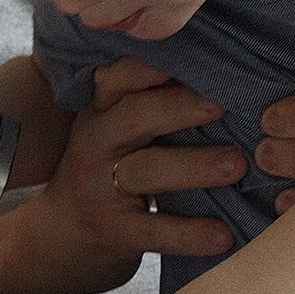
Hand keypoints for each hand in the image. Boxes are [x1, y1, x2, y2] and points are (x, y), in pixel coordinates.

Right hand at [40, 58, 238, 293]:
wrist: (57, 240)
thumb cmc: (104, 173)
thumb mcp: (112, 133)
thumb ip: (150, 105)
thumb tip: (225, 75)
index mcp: (101, 110)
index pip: (119, 76)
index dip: (152, 65)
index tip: (196, 53)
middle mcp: (96, 143)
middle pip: (134, 116)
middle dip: (179, 106)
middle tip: (223, 102)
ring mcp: (100, 189)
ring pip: (147, 171)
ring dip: (194, 166)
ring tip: (237, 165)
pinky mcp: (113, 232)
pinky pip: (155, 231)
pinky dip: (190, 234)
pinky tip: (224, 236)